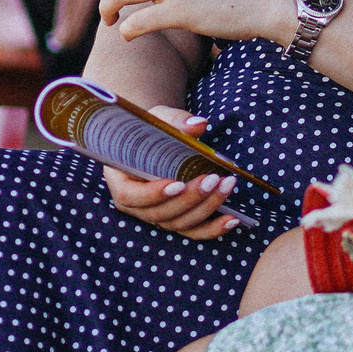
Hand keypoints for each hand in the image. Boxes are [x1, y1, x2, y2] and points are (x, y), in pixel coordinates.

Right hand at [103, 107, 242, 240]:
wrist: (158, 140)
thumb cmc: (151, 130)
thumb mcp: (158, 119)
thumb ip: (175, 121)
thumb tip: (198, 125)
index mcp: (120, 179)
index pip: (129, 196)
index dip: (152, 194)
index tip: (177, 184)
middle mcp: (135, 204)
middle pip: (160, 214)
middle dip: (189, 199)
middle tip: (213, 178)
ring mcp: (156, 215)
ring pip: (179, 223)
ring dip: (206, 208)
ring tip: (226, 186)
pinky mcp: (176, 220)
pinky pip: (193, 232)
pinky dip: (213, 228)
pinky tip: (232, 219)